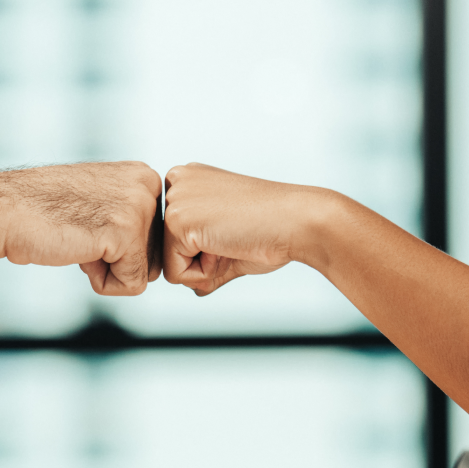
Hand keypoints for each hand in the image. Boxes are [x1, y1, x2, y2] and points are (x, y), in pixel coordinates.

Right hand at [0, 162, 163, 295]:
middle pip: (155, 257)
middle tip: (80, 235)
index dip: (116, 247)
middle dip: (116, 261)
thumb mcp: (98, 201)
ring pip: (145, 273)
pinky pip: (131, 284)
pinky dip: (100, 281)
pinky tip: (78, 251)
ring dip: (108, 270)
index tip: (85, 224)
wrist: (1, 211)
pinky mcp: (127, 232)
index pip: (155, 239)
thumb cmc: (41, 213)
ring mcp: (140, 206)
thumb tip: (158, 257)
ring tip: (78, 240)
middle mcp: (148, 185)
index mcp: (143, 176)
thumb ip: (129, 216)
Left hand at [162, 162, 327, 295]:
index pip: (175, 235)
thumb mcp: (230, 239)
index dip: (207, 248)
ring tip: (232, 238)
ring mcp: (174, 199)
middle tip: (236, 235)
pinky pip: (175, 274)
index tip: (236, 228)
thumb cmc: (273, 229)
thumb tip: (194, 288)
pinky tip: (227, 245)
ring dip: (204, 266)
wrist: (299, 221)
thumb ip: (206, 261)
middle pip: (169, 249)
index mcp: (189, 179)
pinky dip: (204, 274)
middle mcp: (177, 182)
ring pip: (170, 263)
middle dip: (203, 258)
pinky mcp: (176, 221)